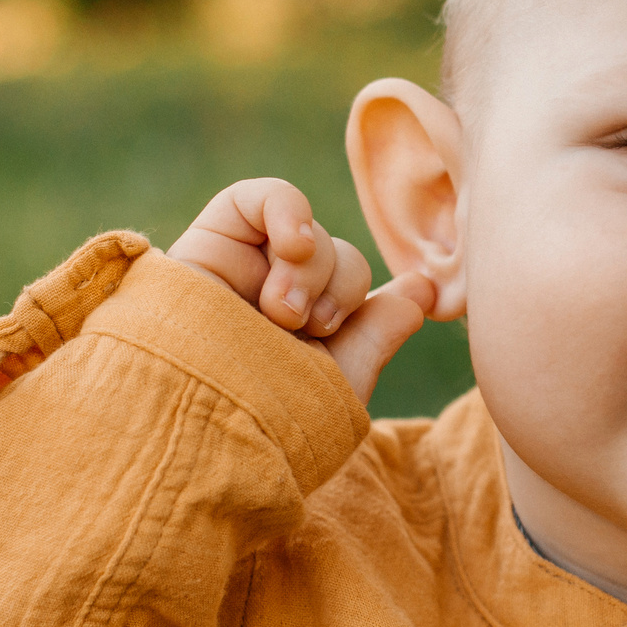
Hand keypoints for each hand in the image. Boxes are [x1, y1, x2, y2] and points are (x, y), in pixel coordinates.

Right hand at [169, 178, 435, 403]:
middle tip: (307, 327)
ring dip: (311, 268)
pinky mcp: (206, 244)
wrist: (201, 429)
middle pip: (336, 256)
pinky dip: (287, 208)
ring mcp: (238, 270)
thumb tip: (425, 288)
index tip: (356, 321)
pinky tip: (292, 243)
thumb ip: (378, 332)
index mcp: (302, 333)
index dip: (360, 295)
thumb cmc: (267, 420)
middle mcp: (269, 298)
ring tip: (280, 312)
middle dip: (337, 289)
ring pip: (307, 232)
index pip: (352, 285)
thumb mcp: (335, 380)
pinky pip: (257, 197)